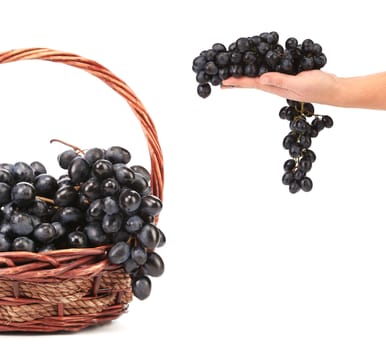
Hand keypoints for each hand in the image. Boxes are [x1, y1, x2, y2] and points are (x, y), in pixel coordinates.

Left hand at [222, 70, 340, 105]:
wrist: (333, 90)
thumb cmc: (318, 88)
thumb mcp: (298, 84)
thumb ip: (280, 80)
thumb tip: (261, 78)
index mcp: (274, 87)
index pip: (251, 83)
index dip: (237, 81)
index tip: (223, 80)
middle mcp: (275, 85)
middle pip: (252, 81)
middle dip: (237, 81)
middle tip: (222, 80)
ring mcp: (282, 80)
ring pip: (260, 77)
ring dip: (247, 75)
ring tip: (235, 74)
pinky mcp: (289, 75)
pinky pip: (272, 71)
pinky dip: (262, 68)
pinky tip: (259, 67)